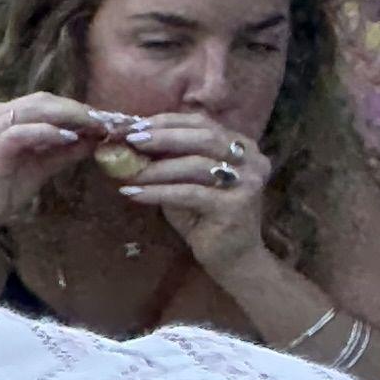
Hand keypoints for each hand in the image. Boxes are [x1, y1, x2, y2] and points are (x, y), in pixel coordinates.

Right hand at [0, 89, 112, 268]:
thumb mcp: (34, 169)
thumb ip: (60, 152)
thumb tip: (92, 141)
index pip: (41, 103)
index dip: (74, 109)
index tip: (103, 119)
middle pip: (42, 100)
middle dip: (78, 110)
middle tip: (108, 121)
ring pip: (36, 110)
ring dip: (72, 117)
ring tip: (98, 127)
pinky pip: (25, 131)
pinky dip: (51, 133)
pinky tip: (72, 139)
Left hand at [118, 109, 274, 277]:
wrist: (232, 257)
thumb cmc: (203, 215)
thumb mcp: (184, 180)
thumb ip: (168, 158)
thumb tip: (130, 138)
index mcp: (242, 146)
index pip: (203, 123)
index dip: (167, 122)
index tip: (135, 126)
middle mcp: (252, 160)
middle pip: (204, 137)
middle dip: (163, 137)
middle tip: (131, 140)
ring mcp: (247, 182)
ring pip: (195, 165)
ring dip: (156, 168)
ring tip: (128, 173)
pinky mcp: (235, 206)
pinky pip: (189, 193)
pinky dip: (157, 192)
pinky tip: (133, 193)